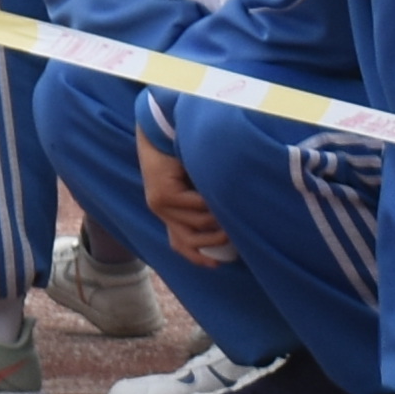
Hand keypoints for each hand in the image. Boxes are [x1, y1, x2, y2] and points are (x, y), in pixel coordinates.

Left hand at [136, 128, 229, 267]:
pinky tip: (215, 187)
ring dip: (217, 216)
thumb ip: (204, 203)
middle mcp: (161, 209)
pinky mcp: (163, 195)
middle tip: (235, 233)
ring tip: (228, 203)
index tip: (218, 265)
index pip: (179, 243)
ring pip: (198, 223)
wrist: (162, 129)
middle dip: (215, 240)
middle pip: (190, 241)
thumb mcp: (196, 184)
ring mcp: (159, 204)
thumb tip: (228, 226)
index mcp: (167, 210)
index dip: (197, 257)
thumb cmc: (183, 153)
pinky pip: (196, 206)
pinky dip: (210, 200)